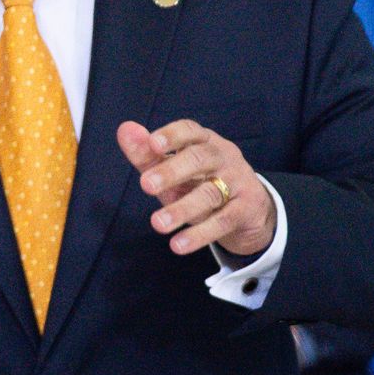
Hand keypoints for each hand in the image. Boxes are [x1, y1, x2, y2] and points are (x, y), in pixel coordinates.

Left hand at [116, 120, 275, 256]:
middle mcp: (223, 157)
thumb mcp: (172, 169)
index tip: (152, 143)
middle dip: (172, 171)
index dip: (172, 135)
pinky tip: (178, 245)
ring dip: (182, 209)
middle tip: (146, 184)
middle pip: (199, 159)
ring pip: (209, 194)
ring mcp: (237, 182)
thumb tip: (124, 130)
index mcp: (204, 141)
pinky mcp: (246, 209)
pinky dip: (200, 234)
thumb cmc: (200, 182)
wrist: (249, 210)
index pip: (190, 131)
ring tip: (157, 223)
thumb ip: (147, 154)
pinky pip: (223, 221)